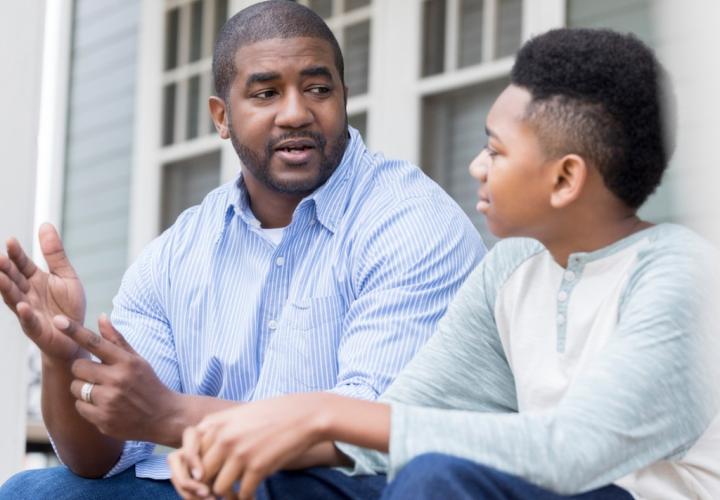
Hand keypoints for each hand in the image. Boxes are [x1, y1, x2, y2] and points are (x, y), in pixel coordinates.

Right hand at [0, 223, 85, 359]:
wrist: (76, 336)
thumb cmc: (68, 306)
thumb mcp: (66, 275)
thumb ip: (55, 254)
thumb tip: (45, 224)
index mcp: (34, 280)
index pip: (21, 264)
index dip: (16, 254)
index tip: (11, 241)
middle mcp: (27, 294)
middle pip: (13, 279)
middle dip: (4, 269)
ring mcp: (29, 312)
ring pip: (14, 299)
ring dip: (6, 289)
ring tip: (0, 277)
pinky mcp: (36, 329)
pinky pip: (29, 321)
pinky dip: (25, 314)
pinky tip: (23, 306)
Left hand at [54, 313, 181, 442]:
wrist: (163, 416)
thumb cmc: (148, 384)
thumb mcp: (137, 360)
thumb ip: (117, 340)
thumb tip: (101, 317)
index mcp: (126, 362)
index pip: (95, 342)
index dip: (74, 331)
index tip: (58, 320)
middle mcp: (117, 380)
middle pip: (78, 366)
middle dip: (83, 369)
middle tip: (96, 374)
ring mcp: (110, 401)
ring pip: (76, 388)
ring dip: (83, 389)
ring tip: (102, 392)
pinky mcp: (104, 420)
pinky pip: (79, 407)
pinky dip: (87, 406)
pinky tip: (104, 406)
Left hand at [173, 393, 333, 499]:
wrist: (305, 415)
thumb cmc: (273, 414)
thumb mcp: (239, 415)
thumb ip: (219, 430)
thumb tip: (202, 456)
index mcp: (216, 423)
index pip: (189, 455)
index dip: (195, 470)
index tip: (204, 477)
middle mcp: (224, 438)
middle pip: (202, 474)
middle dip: (209, 486)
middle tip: (221, 490)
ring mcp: (240, 453)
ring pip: (218, 488)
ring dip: (227, 495)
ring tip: (236, 495)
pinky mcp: (257, 467)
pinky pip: (242, 493)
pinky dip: (246, 497)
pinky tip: (253, 495)